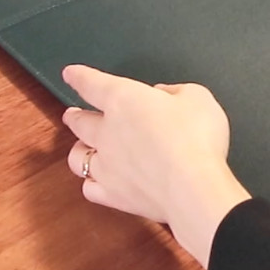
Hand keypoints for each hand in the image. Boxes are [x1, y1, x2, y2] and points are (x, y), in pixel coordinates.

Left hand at [61, 65, 250, 268]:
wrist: (193, 188)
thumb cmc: (197, 139)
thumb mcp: (198, 97)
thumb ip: (177, 91)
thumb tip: (164, 94)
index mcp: (123, 100)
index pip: (91, 84)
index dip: (79, 77)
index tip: (71, 74)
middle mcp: (107, 131)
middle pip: (79, 122)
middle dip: (74, 116)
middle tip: (72, 114)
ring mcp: (106, 165)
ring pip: (77, 157)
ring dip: (78, 150)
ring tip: (81, 149)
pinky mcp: (113, 195)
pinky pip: (90, 188)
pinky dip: (91, 183)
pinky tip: (97, 183)